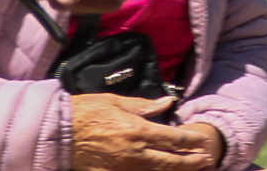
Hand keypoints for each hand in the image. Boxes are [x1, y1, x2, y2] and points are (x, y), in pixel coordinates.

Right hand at [70, 94, 219, 170]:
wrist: (59, 130)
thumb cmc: (86, 111)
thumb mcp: (117, 102)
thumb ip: (145, 105)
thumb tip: (167, 102)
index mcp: (137, 130)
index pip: (172, 138)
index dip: (191, 141)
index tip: (203, 142)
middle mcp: (135, 152)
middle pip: (170, 161)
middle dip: (191, 162)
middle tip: (207, 161)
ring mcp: (123, 167)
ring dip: (175, 170)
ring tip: (190, 169)